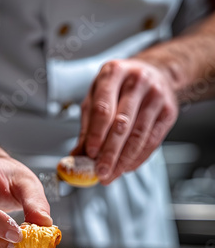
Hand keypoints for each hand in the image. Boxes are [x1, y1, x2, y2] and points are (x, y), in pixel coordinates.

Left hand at [72, 59, 177, 184]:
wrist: (156, 73)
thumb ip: (88, 125)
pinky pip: (153, 141)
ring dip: (124, 160)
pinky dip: (138, 158)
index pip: (103, 108)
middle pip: (122, 124)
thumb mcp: (97, 96)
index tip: (90, 154)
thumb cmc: (121, 86)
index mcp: (113, 73)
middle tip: (101, 172)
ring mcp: (156, 95)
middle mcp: (136, 81)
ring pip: (139, 135)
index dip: (96, 134)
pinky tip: (127, 167)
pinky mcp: (169, 111)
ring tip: (112, 174)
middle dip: (110, 153)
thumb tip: (78, 155)